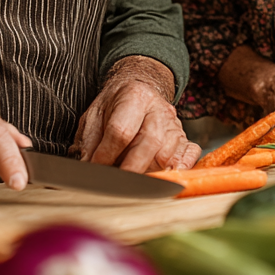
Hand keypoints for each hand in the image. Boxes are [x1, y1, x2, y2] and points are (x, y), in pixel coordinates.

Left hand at [75, 57, 199, 171]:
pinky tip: (164, 177)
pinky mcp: (185, 139)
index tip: (95, 168)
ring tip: (132, 183)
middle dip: (130, 168)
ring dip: (149, 174)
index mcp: (134, 96)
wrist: (139, 91)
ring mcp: (174, 125)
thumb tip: (86, 167)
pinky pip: (188, 157)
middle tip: (114, 183)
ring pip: (168, 154)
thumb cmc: (115, 107)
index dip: (106, 153)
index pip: (121, 130)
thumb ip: (89, 142)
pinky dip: (180, 170)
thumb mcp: (94, 116)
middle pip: (149, 142)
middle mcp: (159, 109)